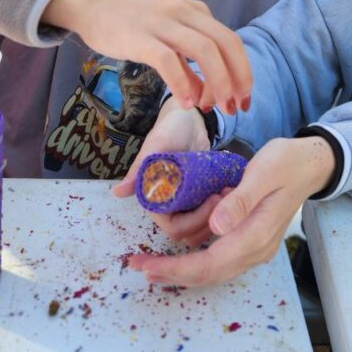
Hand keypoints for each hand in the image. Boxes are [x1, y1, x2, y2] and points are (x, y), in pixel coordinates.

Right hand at [43, 0, 250, 114]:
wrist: (93, 6)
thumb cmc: (132, 24)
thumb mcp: (168, 37)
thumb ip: (188, 63)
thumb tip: (204, 94)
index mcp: (196, 11)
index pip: (231, 41)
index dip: (242, 72)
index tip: (242, 100)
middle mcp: (185, 13)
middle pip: (226, 43)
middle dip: (237, 79)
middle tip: (234, 108)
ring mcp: (163, 23)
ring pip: (204, 50)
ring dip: (216, 83)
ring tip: (212, 108)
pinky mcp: (140, 37)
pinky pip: (168, 61)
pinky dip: (181, 83)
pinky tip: (185, 102)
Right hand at [112, 96, 219, 244]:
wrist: (187, 118)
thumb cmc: (169, 128)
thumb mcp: (157, 145)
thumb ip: (140, 169)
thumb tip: (117, 192)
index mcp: (155, 200)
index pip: (174, 228)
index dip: (194, 221)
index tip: (213, 199)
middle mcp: (169, 206)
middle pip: (189, 233)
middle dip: (209, 221)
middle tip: (228, 198)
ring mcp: (186, 202)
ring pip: (202, 227)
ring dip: (218, 216)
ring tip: (232, 194)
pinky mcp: (200, 196)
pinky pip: (212, 213)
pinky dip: (223, 208)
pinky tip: (233, 190)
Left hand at [127, 136, 335, 286]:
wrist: (310, 165)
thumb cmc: (286, 163)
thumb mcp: (263, 172)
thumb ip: (240, 200)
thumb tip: (216, 227)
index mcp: (257, 233)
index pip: (210, 262)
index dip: (176, 267)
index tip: (146, 264)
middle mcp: (257, 249)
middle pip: (210, 274)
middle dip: (172, 273)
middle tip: (138, 266)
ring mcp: (257, 249)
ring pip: (215, 272)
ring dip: (182, 271)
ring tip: (152, 267)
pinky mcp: (253, 242)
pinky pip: (221, 261)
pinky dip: (197, 262)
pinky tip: (179, 256)